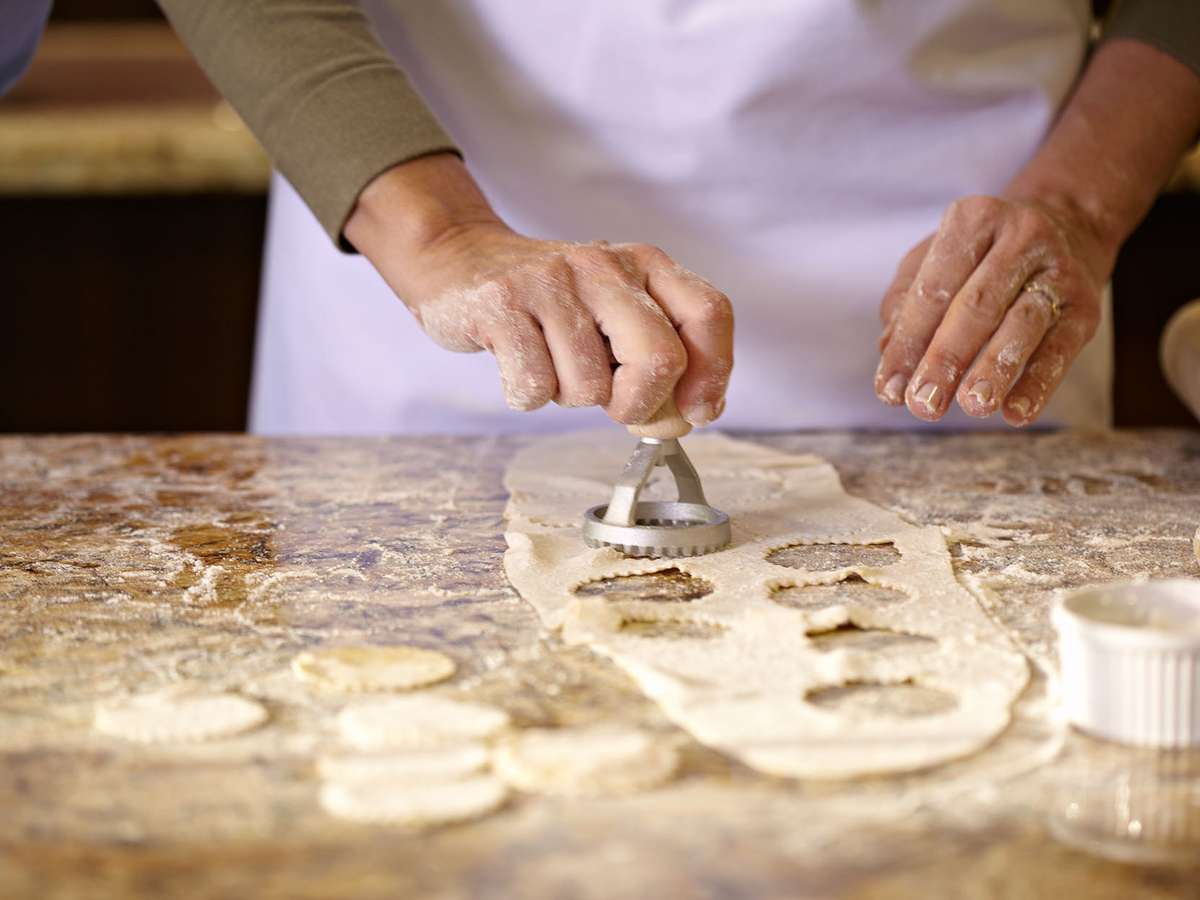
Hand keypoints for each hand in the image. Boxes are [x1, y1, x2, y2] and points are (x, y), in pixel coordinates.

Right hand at [345, 155, 732, 426]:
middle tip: (617, 409)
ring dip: (569, 397)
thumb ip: (656, 357)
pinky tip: (515, 365)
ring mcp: (551, 281)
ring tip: (549, 364)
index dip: (712, 372)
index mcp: (644, 263)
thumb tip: (688, 416)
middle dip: (641, 405)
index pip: (709, 313)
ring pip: (590, 386)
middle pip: (660, 358)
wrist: (460, 259)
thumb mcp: (612, 313)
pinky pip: (534, 386)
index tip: (697, 410)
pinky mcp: (501, 304)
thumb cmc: (549, 303)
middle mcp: (603, 264)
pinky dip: (526, 396)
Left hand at [874, 195, 1110, 425]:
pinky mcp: (1086, 307)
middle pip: (976, 306)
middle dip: (946, 359)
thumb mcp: (936, 259)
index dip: (908, 341)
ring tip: (972, 406)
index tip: (888, 389)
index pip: (933, 289)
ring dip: (994, 369)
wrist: (1069, 229)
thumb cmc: (981, 255)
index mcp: (973, 219)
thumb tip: (888, 349)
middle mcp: (1020, 236)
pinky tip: (1015, 413)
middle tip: (923, 404)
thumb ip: (906, 300)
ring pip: (1022, 324)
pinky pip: (1061, 349)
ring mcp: (1058, 270)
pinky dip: (1039, 383)